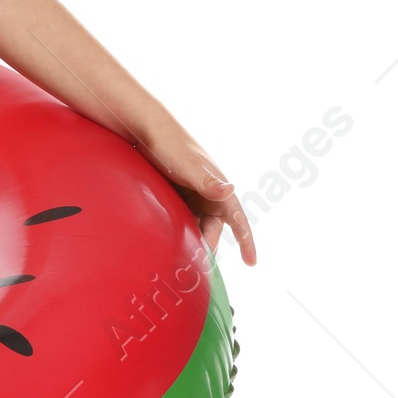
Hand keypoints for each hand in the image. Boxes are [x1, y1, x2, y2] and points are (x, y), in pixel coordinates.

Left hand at [138, 126, 257, 267]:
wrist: (146, 131)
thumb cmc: (171, 147)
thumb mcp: (190, 167)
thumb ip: (208, 182)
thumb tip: (231, 189)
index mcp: (219, 189)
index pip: (238, 220)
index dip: (247, 241)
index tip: (251, 262)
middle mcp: (209, 194)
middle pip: (213, 229)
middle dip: (208, 246)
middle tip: (197, 266)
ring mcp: (192, 195)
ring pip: (197, 225)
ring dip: (192, 240)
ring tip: (181, 257)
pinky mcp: (176, 195)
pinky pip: (182, 218)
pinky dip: (179, 230)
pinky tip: (167, 241)